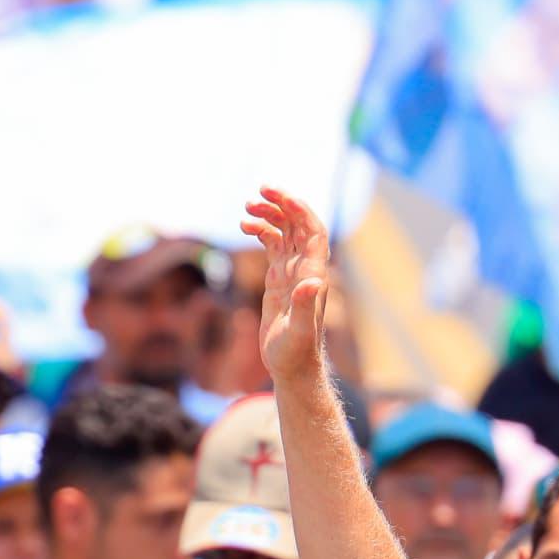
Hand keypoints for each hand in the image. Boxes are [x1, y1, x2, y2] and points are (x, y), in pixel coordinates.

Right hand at [241, 187, 332, 399]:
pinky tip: (246, 226)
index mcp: (312, 274)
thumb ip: (305, 306)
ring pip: (285, 232)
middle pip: (299, 225)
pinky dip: (262, 232)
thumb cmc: (296, 353)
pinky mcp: (279, 280)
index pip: (312, 232)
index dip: (300, 210)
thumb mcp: (300, 332)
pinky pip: (273, 247)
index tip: (279, 196)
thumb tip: (312, 282)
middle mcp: (305, 269)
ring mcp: (292, 273)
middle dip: (282, 205)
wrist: (292, 367)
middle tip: (259, 191)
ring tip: (247, 207)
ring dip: (270, 215)